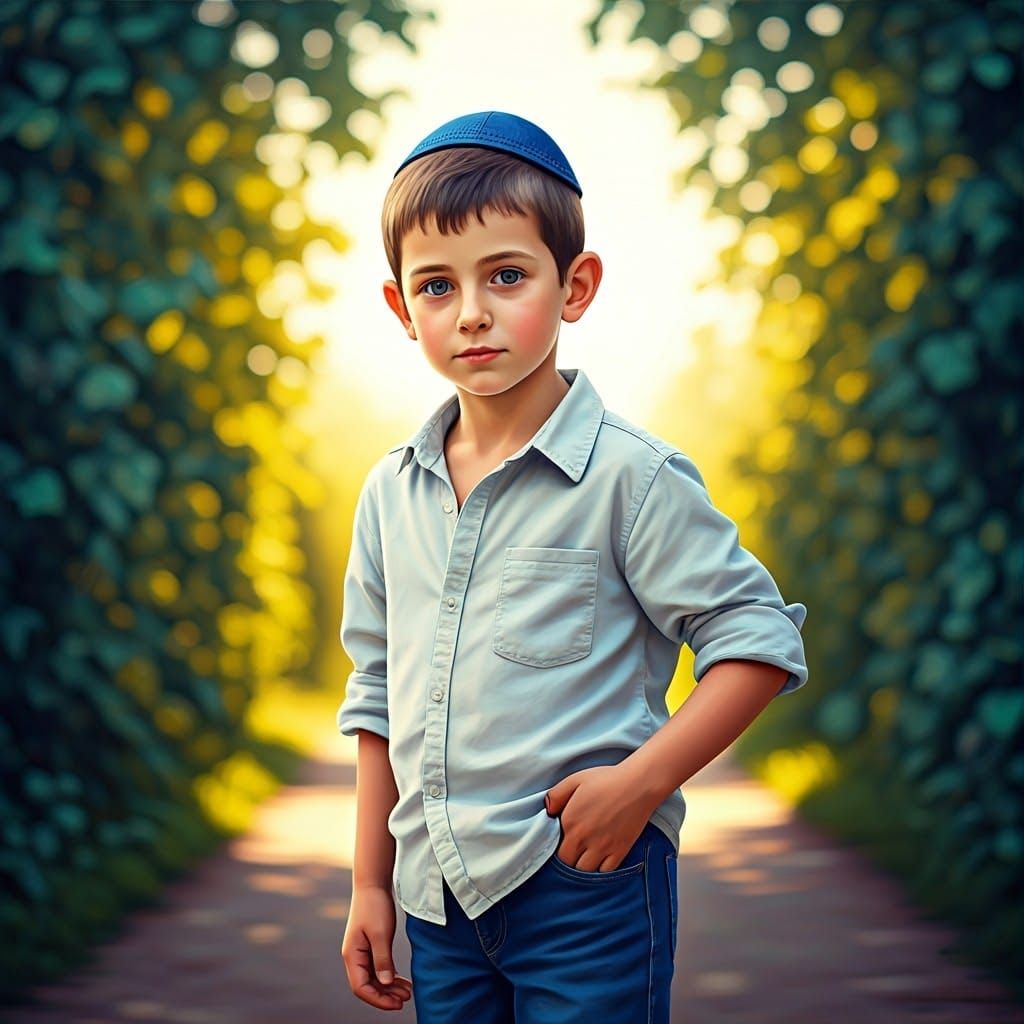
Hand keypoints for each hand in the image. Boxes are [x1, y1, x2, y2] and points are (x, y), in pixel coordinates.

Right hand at [341, 885, 412, 1010]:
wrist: (373, 883)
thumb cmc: (375, 905)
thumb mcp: (381, 933)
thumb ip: (382, 959)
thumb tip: (385, 984)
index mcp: (352, 955)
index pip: (361, 987)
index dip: (378, 999)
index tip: (397, 1003)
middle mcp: (354, 957)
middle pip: (367, 986)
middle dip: (386, 996)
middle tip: (406, 999)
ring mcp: (362, 952)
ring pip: (374, 978)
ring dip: (389, 987)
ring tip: (408, 992)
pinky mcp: (371, 946)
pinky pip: (379, 968)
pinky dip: (390, 976)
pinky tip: (402, 981)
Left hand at [545, 763, 656, 871]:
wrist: (638, 784)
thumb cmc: (606, 779)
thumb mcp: (574, 780)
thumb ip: (556, 796)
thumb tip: (547, 811)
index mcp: (570, 821)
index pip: (554, 848)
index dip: (556, 847)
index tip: (562, 842)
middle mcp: (584, 838)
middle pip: (568, 863)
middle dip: (568, 859)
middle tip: (573, 850)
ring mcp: (603, 847)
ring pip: (585, 871)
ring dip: (583, 866)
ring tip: (585, 856)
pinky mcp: (620, 851)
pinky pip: (606, 871)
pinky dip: (601, 869)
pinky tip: (601, 860)